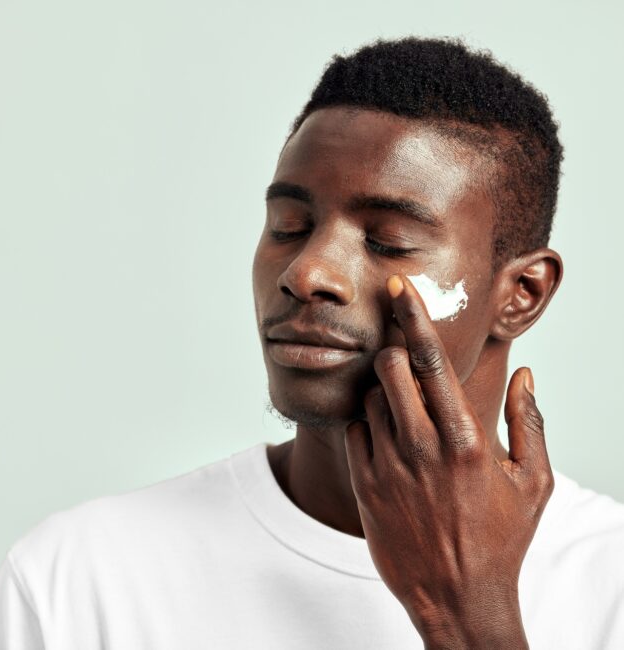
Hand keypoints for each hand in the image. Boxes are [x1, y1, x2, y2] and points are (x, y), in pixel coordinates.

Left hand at [343, 274, 553, 648]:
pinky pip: (354, 430)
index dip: (414, 317)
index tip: (398, 287)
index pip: (432, 361)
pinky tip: (390, 446)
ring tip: (407, 420)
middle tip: (406, 367)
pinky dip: (368, 426)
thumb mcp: (532, 483)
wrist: (456, 598)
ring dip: (384, 394)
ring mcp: (389, 466)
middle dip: (395, 355)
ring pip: (370, 397)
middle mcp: (423, 446)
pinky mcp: (364, 485)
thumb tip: (526, 373)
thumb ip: (531, 422)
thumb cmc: (500, 538)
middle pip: (390, 367)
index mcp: (467, 438)